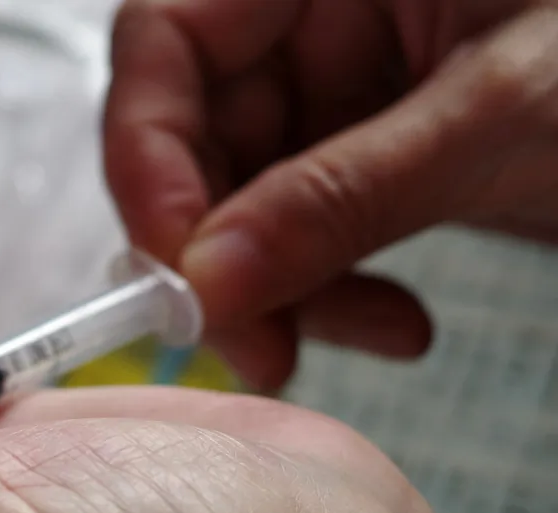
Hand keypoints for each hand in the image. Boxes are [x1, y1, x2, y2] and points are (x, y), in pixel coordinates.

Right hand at [104, 0, 557, 391]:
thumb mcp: (502, 114)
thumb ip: (341, 197)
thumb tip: (208, 281)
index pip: (166, 38)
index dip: (149, 151)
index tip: (177, 262)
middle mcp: (312, 12)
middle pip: (194, 132)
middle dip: (217, 248)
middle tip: (251, 339)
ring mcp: (337, 86)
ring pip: (240, 200)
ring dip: (279, 288)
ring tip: (352, 339)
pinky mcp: (365, 151)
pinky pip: (300, 231)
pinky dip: (331, 290)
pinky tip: (391, 322)